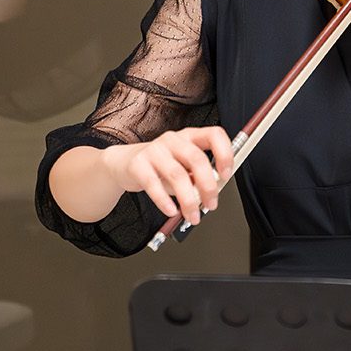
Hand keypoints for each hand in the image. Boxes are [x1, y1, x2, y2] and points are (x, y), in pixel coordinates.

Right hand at [101, 126, 233, 225]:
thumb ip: (197, 178)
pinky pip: (153, 184)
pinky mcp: (138, 164)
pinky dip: (164, 201)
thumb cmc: (159, 166)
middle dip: (208, 186)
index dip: (224, 154)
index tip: (226, 175)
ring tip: (192, 216)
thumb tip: (211, 195)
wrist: (124, 164)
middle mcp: (173, 139)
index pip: (214, 135)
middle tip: (211, 205)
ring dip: (188, 200)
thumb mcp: (182, 167)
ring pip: (177, 175)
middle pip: (196, 158)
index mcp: (190, 136)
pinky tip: (171, 211)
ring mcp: (154, 150)